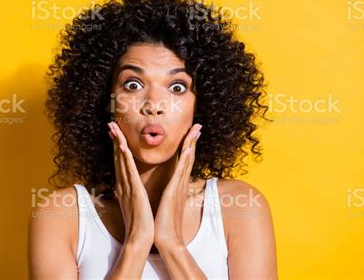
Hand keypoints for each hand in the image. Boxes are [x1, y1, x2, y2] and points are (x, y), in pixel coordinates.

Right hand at [107, 121, 154, 247]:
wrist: (140, 238)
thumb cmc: (138, 223)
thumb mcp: (132, 203)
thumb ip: (128, 192)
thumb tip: (124, 186)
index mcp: (124, 186)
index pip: (119, 162)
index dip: (115, 146)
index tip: (114, 133)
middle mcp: (123, 184)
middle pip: (117, 157)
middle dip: (113, 139)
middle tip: (110, 123)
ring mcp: (127, 187)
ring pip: (121, 160)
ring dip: (117, 143)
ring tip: (114, 128)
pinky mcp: (134, 191)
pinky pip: (128, 171)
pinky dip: (124, 158)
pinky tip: (122, 146)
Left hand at [153, 123, 202, 247]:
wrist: (167, 238)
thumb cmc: (165, 222)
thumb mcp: (167, 201)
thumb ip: (169, 192)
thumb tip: (169, 186)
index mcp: (178, 184)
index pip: (184, 161)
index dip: (188, 145)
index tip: (191, 132)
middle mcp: (181, 183)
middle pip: (189, 156)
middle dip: (193, 140)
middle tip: (197, 125)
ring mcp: (179, 186)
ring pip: (187, 160)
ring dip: (190, 144)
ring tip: (195, 130)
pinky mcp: (174, 191)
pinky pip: (181, 172)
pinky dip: (185, 159)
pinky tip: (187, 149)